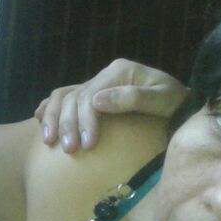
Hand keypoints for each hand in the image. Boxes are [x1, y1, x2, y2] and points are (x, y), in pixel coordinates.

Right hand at [34, 58, 187, 151]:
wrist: (182, 107)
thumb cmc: (177, 106)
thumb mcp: (165, 100)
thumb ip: (134, 98)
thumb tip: (97, 101)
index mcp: (120, 71)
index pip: (92, 95)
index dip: (86, 120)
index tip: (88, 146)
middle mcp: (104, 74)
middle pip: (74, 97)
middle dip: (68, 124)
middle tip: (70, 150)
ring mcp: (96, 84)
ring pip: (62, 96)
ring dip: (52, 118)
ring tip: (49, 142)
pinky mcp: (91, 95)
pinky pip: (62, 97)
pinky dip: (48, 108)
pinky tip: (38, 120)